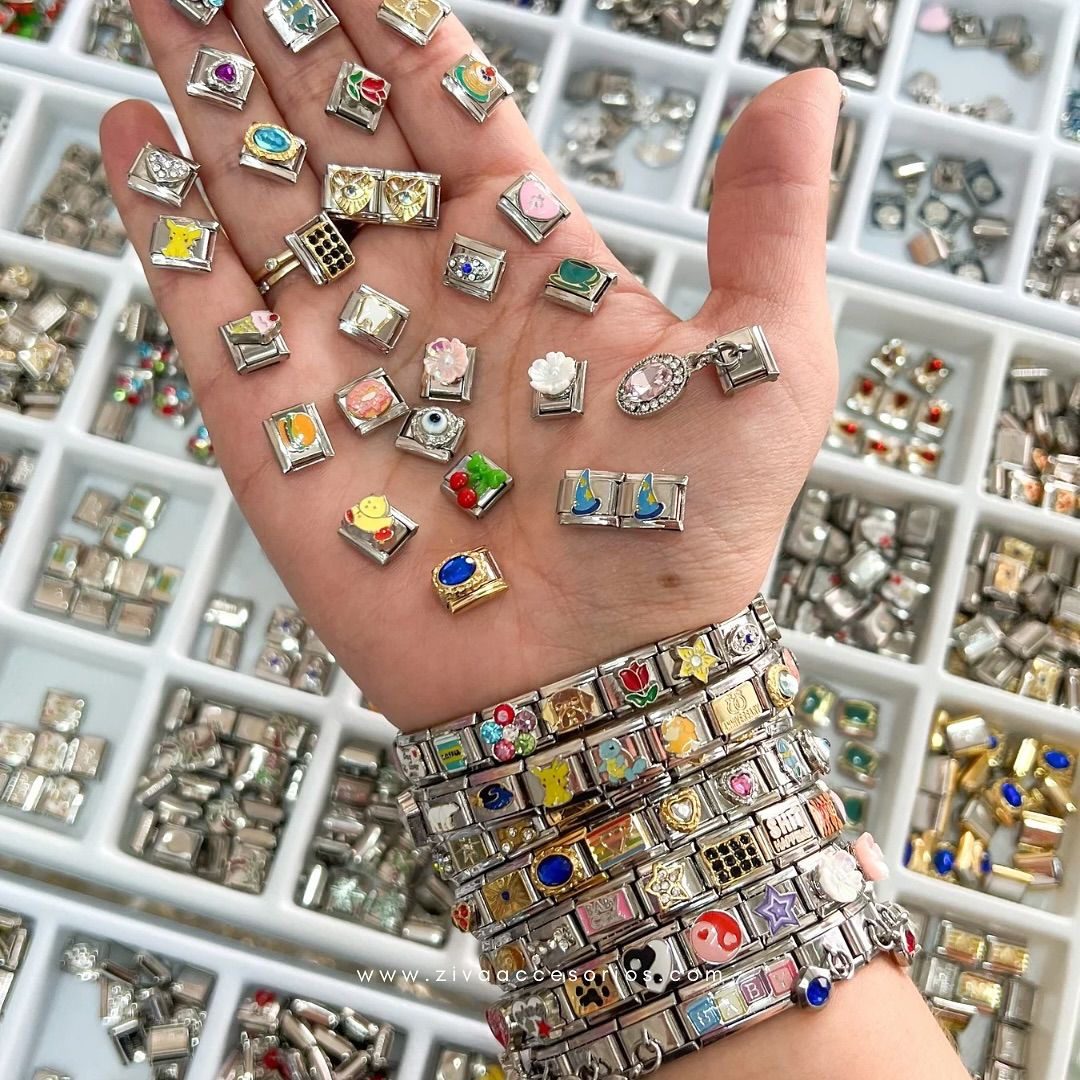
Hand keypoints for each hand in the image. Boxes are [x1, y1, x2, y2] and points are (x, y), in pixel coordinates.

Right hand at [100, 5, 840, 730]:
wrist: (596, 677)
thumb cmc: (687, 532)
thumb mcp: (764, 363)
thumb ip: (769, 220)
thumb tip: (803, 83)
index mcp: (524, 251)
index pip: (440, 98)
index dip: (389, 15)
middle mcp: (423, 286)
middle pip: (333, 123)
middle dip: (278, 30)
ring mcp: (344, 351)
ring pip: (258, 190)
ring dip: (206, 88)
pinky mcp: (277, 427)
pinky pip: (204, 302)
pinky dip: (163, 217)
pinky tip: (129, 126)